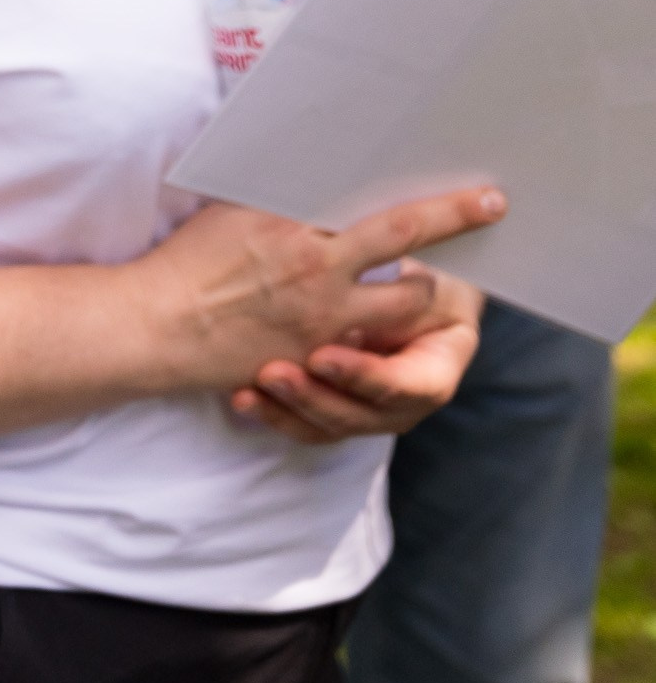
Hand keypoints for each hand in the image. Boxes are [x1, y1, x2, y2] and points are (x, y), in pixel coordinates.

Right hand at [143, 186, 504, 395]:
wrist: (159, 325)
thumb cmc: (189, 261)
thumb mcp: (236, 208)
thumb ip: (287, 197)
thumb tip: (325, 175)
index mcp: (299, 222)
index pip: (383, 204)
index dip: (442, 203)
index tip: (481, 195)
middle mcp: (319, 266)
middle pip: (406, 240)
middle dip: (453, 226)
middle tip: (487, 213)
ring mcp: (322, 316)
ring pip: (406, 303)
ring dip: (424, 291)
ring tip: (426, 283)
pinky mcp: (317, 355)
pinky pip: (375, 341)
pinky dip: (391, 330)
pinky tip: (390, 325)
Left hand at [234, 274, 485, 443]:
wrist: (406, 281)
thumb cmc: (415, 267)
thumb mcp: (420, 269)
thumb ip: (406, 278)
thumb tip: (395, 257)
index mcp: (438, 364)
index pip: (410, 386)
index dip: (366, 375)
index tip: (321, 356)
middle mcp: (407, 397)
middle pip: (362, 415)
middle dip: (316, 397)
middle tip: (274, 373)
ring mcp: (371, 408)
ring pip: (330, 424)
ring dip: (290, 406)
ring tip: (254, 386)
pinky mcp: (336, 407)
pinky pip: (306, 423)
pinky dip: (276, 413)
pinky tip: (243, 398)